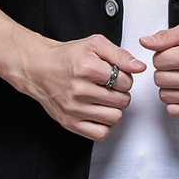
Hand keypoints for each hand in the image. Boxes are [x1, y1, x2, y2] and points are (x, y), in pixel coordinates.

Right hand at [4, 33, 145, 140]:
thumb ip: (120, 54)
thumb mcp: (95, 44)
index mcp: (87, 69)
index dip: (126, 77)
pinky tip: (99, 112)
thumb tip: (138, 67)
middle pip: (121, 100)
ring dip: (115, 108)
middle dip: (121, 92)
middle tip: (112, 86)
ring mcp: (74, 109)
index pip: (125, 81)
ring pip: (114, 117)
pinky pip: (100, 133)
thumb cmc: (67, 56)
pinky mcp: (69, 122)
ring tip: (106, 98)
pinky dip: (104, 124)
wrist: (40, 68)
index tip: (117, 75)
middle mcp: (79, 90)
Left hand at [140, 22, 178, 118]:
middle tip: (177, 67)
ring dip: (169, 86)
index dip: (162, 56)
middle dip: (164, 71)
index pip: (158, 60)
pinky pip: (173, 110)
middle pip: (159, 78)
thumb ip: (166, 36)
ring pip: (164, 94)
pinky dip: (174, 101)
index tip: (172, 55)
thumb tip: (146, 42)